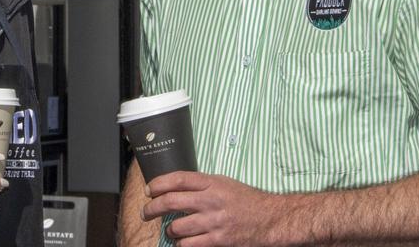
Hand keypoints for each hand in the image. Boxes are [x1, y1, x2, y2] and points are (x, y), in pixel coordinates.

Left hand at [142, 171, 282, 246]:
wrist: (272, 219)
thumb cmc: (247, 200)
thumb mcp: (224, 183)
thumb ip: (201, 184)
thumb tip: (174, 187)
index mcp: (212, 183)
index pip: (177, 179)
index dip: (158, 184)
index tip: (149, 190)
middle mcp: (211, 200)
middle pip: (171, 202)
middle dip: (152, 208)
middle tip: (146, 213)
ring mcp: (214, 222)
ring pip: (177, 227)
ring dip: (169, 230)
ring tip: (171, 230)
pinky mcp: (219, 240)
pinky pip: (190, 245)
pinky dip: (182, 244)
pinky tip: (183, 242)